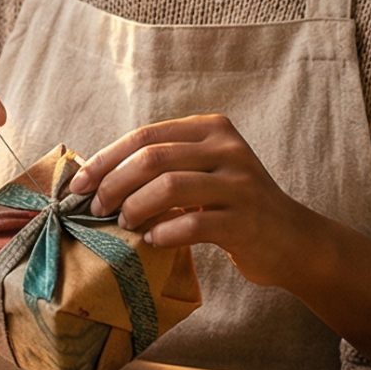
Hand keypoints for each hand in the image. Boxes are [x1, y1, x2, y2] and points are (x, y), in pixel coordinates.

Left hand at [64, 114, 313, 285]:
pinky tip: (152, 241)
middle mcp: (228, 149)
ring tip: (124, 224)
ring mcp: (240, 184)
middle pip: (153, 158)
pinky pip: (193, 224)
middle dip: (114, 184)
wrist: (292, 240)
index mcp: (212, 129)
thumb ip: (164, 166)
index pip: (145, 136)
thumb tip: (95, 176)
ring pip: (170, 187)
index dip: (105, 160)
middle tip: (96, 209)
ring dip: (135, 207)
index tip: (78, 185)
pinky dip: (164, 233)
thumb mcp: (203, 172)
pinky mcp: (246, 221)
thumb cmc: (233, 206)